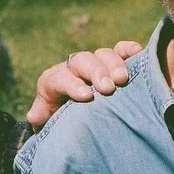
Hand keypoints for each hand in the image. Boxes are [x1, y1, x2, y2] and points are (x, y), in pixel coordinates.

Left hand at [25, 41, 141, 128]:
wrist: (72, 121)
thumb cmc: (59, 124)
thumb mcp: (47, 122)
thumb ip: (42, 117)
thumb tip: (35, 116)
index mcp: (53, 81)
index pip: (60, 77)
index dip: (72, 84)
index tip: (86, 97)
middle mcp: (73, 68)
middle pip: (83, 61)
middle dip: (96, 72)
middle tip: (108, 88)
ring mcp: (94, 64)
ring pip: (103, 54)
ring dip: (114, 64)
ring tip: (123, 79)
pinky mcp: (112, 63)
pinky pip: (121, 50)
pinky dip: (129, 50)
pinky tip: (139, 53)